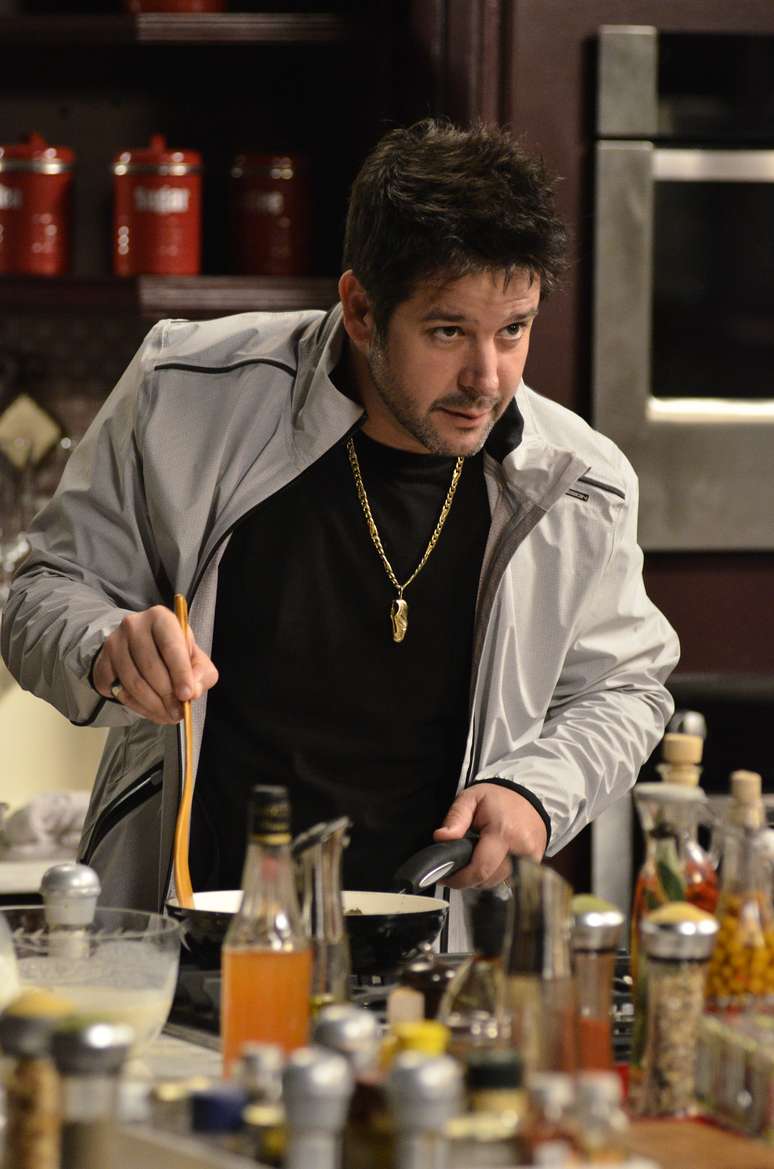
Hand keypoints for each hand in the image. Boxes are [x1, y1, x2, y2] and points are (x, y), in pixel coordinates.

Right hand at [92, 605, 218, 724]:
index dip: (180, 673)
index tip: (187, 695)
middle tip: (178, 713)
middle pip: (150, 667)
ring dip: (153, 705)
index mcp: (161, 618)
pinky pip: (118, 691)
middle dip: (167, 696)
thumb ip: (201, 672)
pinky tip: (149, 708)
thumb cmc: (174, 652)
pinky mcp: (102, 661)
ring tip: (167, 715)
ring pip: (134, 683)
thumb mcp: (195, 657)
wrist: (142, 647)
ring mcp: (114, 643)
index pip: (171, 647)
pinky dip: (136, 706)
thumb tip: (193, 691)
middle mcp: (134, 625)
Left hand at [433, 783, 547, 888]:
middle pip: (487, 880)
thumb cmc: (499, 798)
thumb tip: (441, 838)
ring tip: (472, 859)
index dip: (459, 878)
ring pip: (496, 882)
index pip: (480, 869)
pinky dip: (494, 874)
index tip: (445, 877)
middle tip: (455, 867)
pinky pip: (507, 879)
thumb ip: (455, 818)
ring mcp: (530, 859)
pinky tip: (489, 860)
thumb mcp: (471, 798)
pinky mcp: (534, 864)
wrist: (529, 797)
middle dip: (467, 878)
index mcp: (503, 832)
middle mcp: (521, 849)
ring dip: (480, 877)